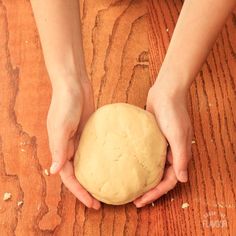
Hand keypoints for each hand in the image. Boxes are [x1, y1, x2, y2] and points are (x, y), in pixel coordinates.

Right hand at [47, 78, 100, 209]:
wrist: (73, 84)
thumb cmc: (65, 103)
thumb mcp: (61, 126)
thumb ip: (58, 148)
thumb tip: (54, 172)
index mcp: (60, 149)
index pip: (69, 177)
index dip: (79, 192)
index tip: (93, 204)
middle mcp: (69, 147)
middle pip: (77, 174)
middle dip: (87, 189)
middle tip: (101, 201)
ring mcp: (80, 140)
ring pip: (86, 163)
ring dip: (94, 176)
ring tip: (107, 186)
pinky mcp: (90, 132)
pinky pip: (95, 150)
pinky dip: (101, 160)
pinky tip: (112, 164)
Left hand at [134, 82, 192, 207]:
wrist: (166, 92)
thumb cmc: (173, 112)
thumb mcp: (178, 136)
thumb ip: (180, 157)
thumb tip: (183, 180)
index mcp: (179, 155)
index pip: (169, 182)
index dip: (156, 194)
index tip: (141, 201)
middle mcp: (171, 153)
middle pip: (161, 178)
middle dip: (149, 190)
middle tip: (134, 199)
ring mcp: (161, 146)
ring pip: (153, 168)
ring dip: (144, 179)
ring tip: (131, 186)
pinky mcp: (152, 138)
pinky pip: (147, 155)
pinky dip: (140, 163)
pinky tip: (129, 166)